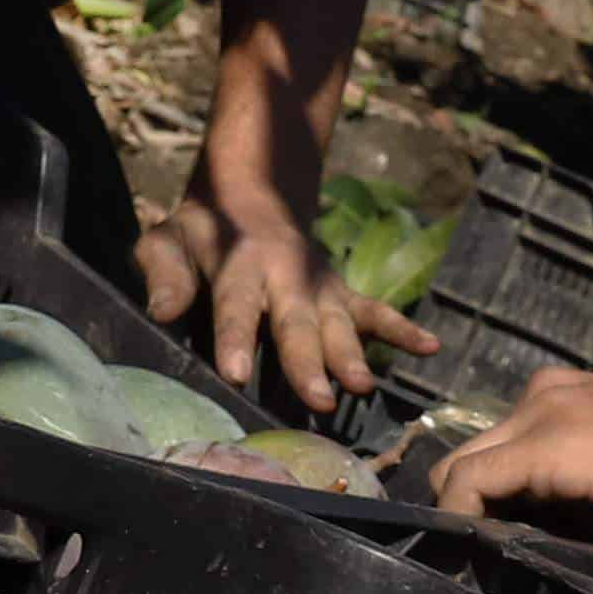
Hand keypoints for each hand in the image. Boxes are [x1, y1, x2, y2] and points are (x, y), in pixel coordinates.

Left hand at [138, 193, 425, 423]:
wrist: (252, 193)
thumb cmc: (203, 231)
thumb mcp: (169, 240)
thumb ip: (164, 272)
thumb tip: (161, 311)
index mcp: (241, 265)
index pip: (237, 306)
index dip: (235, 339)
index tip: (235, 375)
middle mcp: (287, 276)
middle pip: (298, 324)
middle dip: (308, 362)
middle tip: (319, 400)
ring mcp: (320, 286)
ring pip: (339, 324)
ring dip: (351, 356)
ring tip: (362, 388)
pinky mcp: (342, 294)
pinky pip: (376, 312)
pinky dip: (404, 329)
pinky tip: (431, 348)